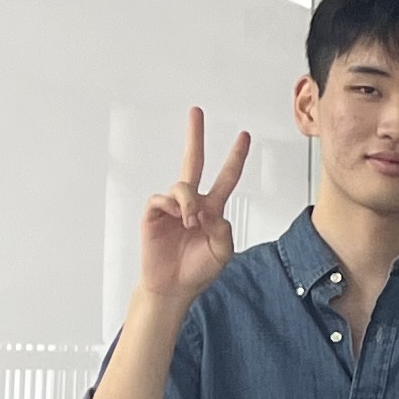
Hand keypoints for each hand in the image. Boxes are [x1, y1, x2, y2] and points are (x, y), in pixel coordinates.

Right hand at [141, 108, 249, 306]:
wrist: (173, 288)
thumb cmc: (198, 270)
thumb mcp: (222, 252)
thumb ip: (224, 230)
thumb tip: (210, 211)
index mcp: (213, 209)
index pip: (226, 177)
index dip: (235, 158)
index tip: (244, 136)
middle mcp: (192, 203)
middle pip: (194, 162)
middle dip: (195, 136)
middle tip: (196, 111)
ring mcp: (172, 207)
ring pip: (182, 186)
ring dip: (190, 202)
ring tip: (191, 222)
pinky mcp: (154, 214)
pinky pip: (163, 198)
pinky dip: (174, 206)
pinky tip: (178, 218)